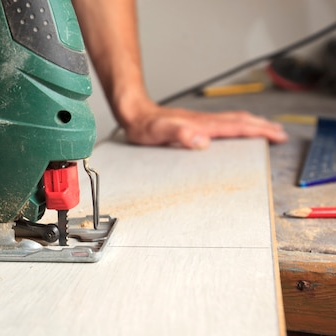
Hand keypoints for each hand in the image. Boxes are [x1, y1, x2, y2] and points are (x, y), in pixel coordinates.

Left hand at [114, 98, 288, 148]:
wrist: (134, 114)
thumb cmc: (144, 127)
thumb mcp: (159, 133)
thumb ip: (179, 135)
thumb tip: (202, 141)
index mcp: (201, 125)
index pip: (236, 127)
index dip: (258, 131)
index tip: (276, 135)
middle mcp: (204, 122)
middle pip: (240, 121)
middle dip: (263, 127)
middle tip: (281, 134)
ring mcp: (200, 122)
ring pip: (233, 120)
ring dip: (253, 124)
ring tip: (268, 129)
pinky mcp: (194, 124)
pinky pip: (223, 123)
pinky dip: (238, 125)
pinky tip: (237, 129)